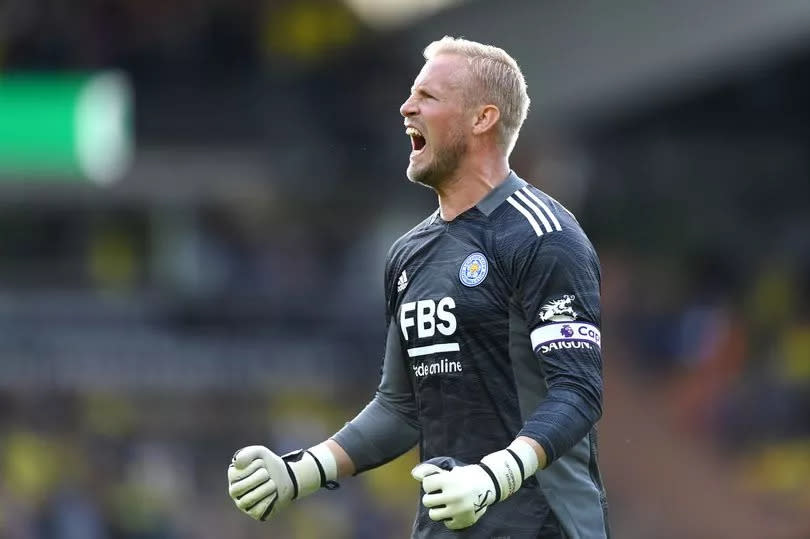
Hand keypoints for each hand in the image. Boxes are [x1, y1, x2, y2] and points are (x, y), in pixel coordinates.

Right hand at [227, 444, 338, 521]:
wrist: (286, 477)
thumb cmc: (269, 465)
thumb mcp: (260, 453)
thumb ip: (247, 453)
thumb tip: (236, 463)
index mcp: (232, 476)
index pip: (235, 475)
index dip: (254, 467)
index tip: (262, 463)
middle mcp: (234, 491)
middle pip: (239, 489)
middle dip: (259, 478)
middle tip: (268, 474)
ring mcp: (243, 503)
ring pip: (248, 500)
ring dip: (265, 489)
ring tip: (273, 484)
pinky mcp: (254, 513)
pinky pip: (257, 510)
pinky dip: (269, 500)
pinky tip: (273, 494)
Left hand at [411, 440, 538, 529]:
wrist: (490, 484)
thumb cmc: (467, 475)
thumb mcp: (451, 470)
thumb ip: (432, 471)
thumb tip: (414, 474)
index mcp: (450, 480)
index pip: (426, 485)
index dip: (430, 483)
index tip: (437, 483)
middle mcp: (454, 495)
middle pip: (427, 501)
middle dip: (432, 497)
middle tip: (441, 494)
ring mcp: (459, 510)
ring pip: (433, 514)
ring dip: (438, 509)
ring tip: (445, 504)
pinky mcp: (464, 520)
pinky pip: (447, 523)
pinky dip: (449, 518)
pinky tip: (455, 510)